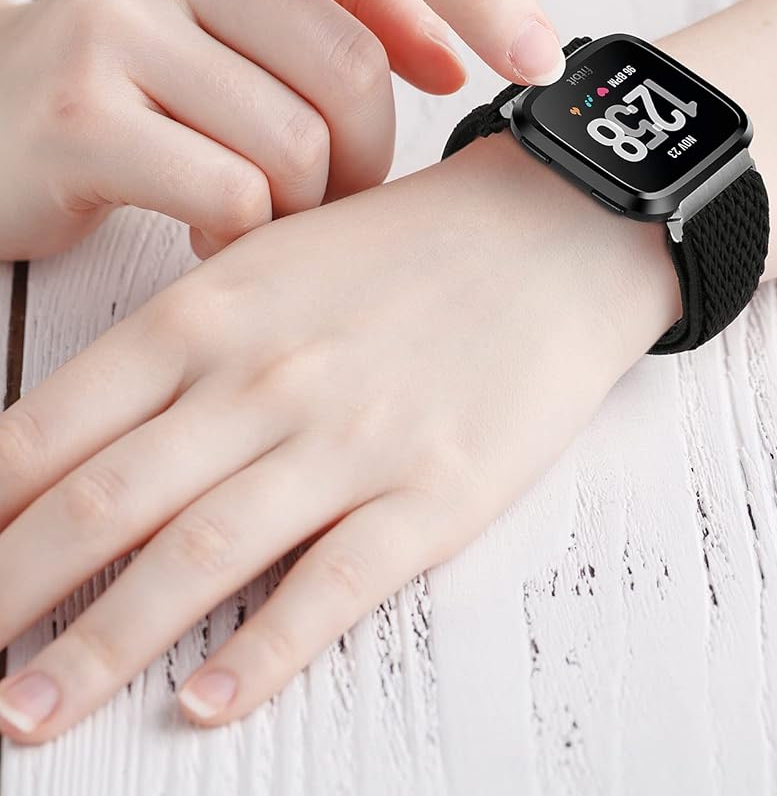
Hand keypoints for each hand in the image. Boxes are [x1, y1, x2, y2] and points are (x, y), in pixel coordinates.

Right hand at [0, 0, 566, 260]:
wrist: (5, 120)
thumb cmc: (163, 68)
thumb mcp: (258, 8)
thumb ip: (362, 7)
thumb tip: (463, 63)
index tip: (538, 60)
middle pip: (353, 67)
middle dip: (366, 155)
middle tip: (332, 184)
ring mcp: (108, 16)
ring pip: (300, 145)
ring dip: (305, 201)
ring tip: (259, 202)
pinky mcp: (77, 113)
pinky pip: (233, 196)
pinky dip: (244, 234)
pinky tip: (213, 229)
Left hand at [0, 131, 676, 741]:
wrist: (548, 236)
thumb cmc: (409, 248)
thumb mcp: (278, 261)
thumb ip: (188, 339)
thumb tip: (94, 423)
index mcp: (215, 313)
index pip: (57, 424)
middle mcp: (265, 379)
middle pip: (104, 502)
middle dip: (10, 589)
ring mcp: (351, 439)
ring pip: (200, 554)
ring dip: (103, 645)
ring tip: (29, 712)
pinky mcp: (436, 491)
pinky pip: (335, 583)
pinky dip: (266, 650)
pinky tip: (210, 702)